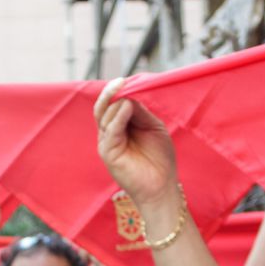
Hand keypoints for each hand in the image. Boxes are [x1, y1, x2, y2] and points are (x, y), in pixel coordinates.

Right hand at [94, 78, 177, 207]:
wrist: (162, 185)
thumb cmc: (159, 159)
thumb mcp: (153, 127)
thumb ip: (140, 111)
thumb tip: (127, 96)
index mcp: (120, 126)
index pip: (113, 104)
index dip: (118, 91)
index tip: (126, 80)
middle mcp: (110, 134)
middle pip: (102, 108)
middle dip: (110, 93)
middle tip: (120, 82)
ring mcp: (107, 143)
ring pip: (104, 116)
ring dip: (117, 104)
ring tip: (129, 99)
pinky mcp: (108, 152)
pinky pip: (110, 130)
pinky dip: (118, 117)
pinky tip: (128, 107)